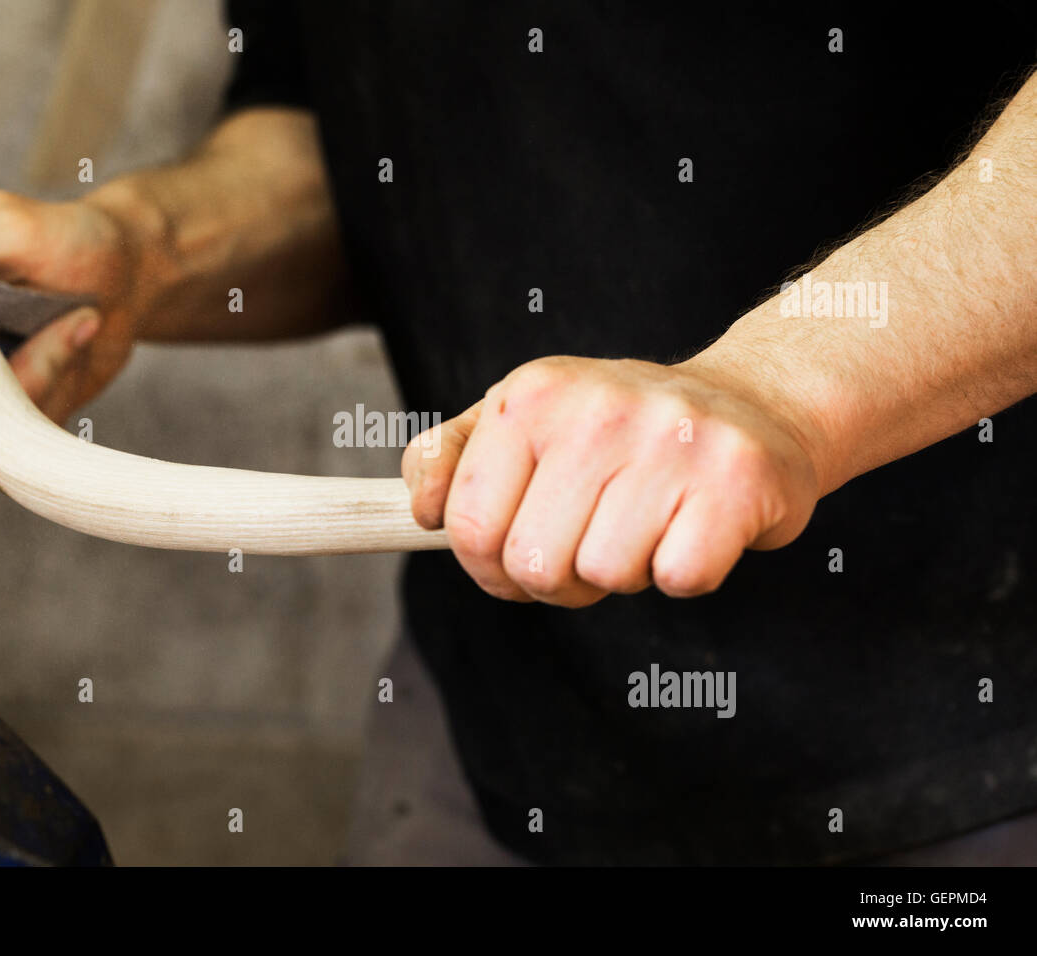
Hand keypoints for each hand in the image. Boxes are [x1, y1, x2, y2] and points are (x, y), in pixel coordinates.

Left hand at [401, 355, 822, 605]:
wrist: (752, 404)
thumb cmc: (617, 429)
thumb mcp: (521, 419)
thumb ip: (449, 459)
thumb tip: (423, 512)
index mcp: (529, 396)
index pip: (468, 527)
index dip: (488, 565)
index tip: (520, 550)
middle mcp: (596, 409)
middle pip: (532, 565)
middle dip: (558, 575)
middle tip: (594, 535)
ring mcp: (669, 441)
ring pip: (603, 576)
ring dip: (624, 572)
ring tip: (647, 522)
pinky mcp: (735, 481)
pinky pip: (678, 579)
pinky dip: (684, 571)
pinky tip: (693, 526)